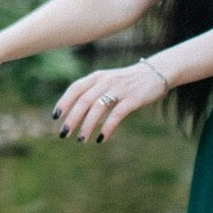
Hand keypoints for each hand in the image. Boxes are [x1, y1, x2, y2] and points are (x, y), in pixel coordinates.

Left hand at [52, 60, 170, 143]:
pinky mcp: (133, 99)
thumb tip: (75, 110)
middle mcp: (105, 81)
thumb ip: (93, 91)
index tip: (55, 117)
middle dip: (71, 118)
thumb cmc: (128, 81)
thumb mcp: (108, 81)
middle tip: (63, 134)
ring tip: (81, 139)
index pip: (75, 88)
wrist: (156, 72)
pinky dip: (107, 127)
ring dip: (87, 125)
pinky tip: (101, 138)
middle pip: (83, 100)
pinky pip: (116, 114)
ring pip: (97, 108)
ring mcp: (119, 89)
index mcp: (97, 76)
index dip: (64, 102)